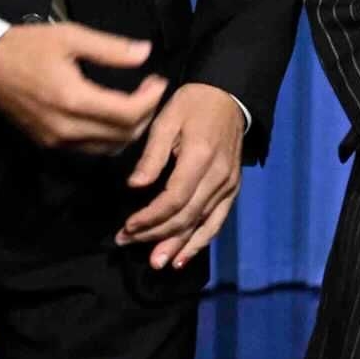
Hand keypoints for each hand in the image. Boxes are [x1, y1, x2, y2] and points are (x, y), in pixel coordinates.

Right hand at [0, 22, 167, 153]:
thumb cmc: (27, 46)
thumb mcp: (70, 36)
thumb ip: (110, 48)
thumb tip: (146, 53)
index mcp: (73, 99)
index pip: (127, 113)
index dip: (151, 99)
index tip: (159, 80)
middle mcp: (66, 128)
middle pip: (123, 135)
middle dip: (146, 114)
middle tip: (151, 90)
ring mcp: (57, 140)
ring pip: (109, 148)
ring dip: (130, 129)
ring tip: (137, 102)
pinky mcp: (49, 144)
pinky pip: (90, 149)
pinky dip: (110, 137)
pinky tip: (113, 115)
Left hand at [115, 83, 245, 269]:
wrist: (229, 95)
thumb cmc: (192, 104)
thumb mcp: (167, 119)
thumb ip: (152, 155)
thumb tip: (135, 186)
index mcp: (200, 157)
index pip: (173, 199)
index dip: (149, 218)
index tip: (127, 226)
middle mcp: (218, 177)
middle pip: (185, 216)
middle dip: (155, 235)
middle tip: (127, 243)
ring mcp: (228, 185)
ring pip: (200, 224)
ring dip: (176, 245)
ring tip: (155, 262)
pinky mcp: (233, 189)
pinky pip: (216, 222)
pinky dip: (200, 243)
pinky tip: (183, 258)